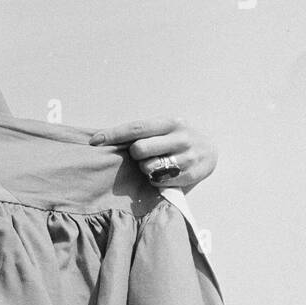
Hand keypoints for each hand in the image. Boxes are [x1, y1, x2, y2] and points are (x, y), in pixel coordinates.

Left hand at [88, 116, 217, 191]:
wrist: (211, 150)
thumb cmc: (177, 138)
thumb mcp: (165, 128)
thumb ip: (142, 133)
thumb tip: (104, 139)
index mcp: (171, 122)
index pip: (136, 128)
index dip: (113, 135)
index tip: (94, 141)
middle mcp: (181, 138)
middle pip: (139, 149)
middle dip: (134, 154)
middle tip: (141, 154)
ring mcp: (188, 158)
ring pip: (148, 168)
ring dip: (145, 168)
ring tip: (155, 164)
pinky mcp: (191, 175)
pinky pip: (159, 182)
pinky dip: (155, 180)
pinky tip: (164, 173)